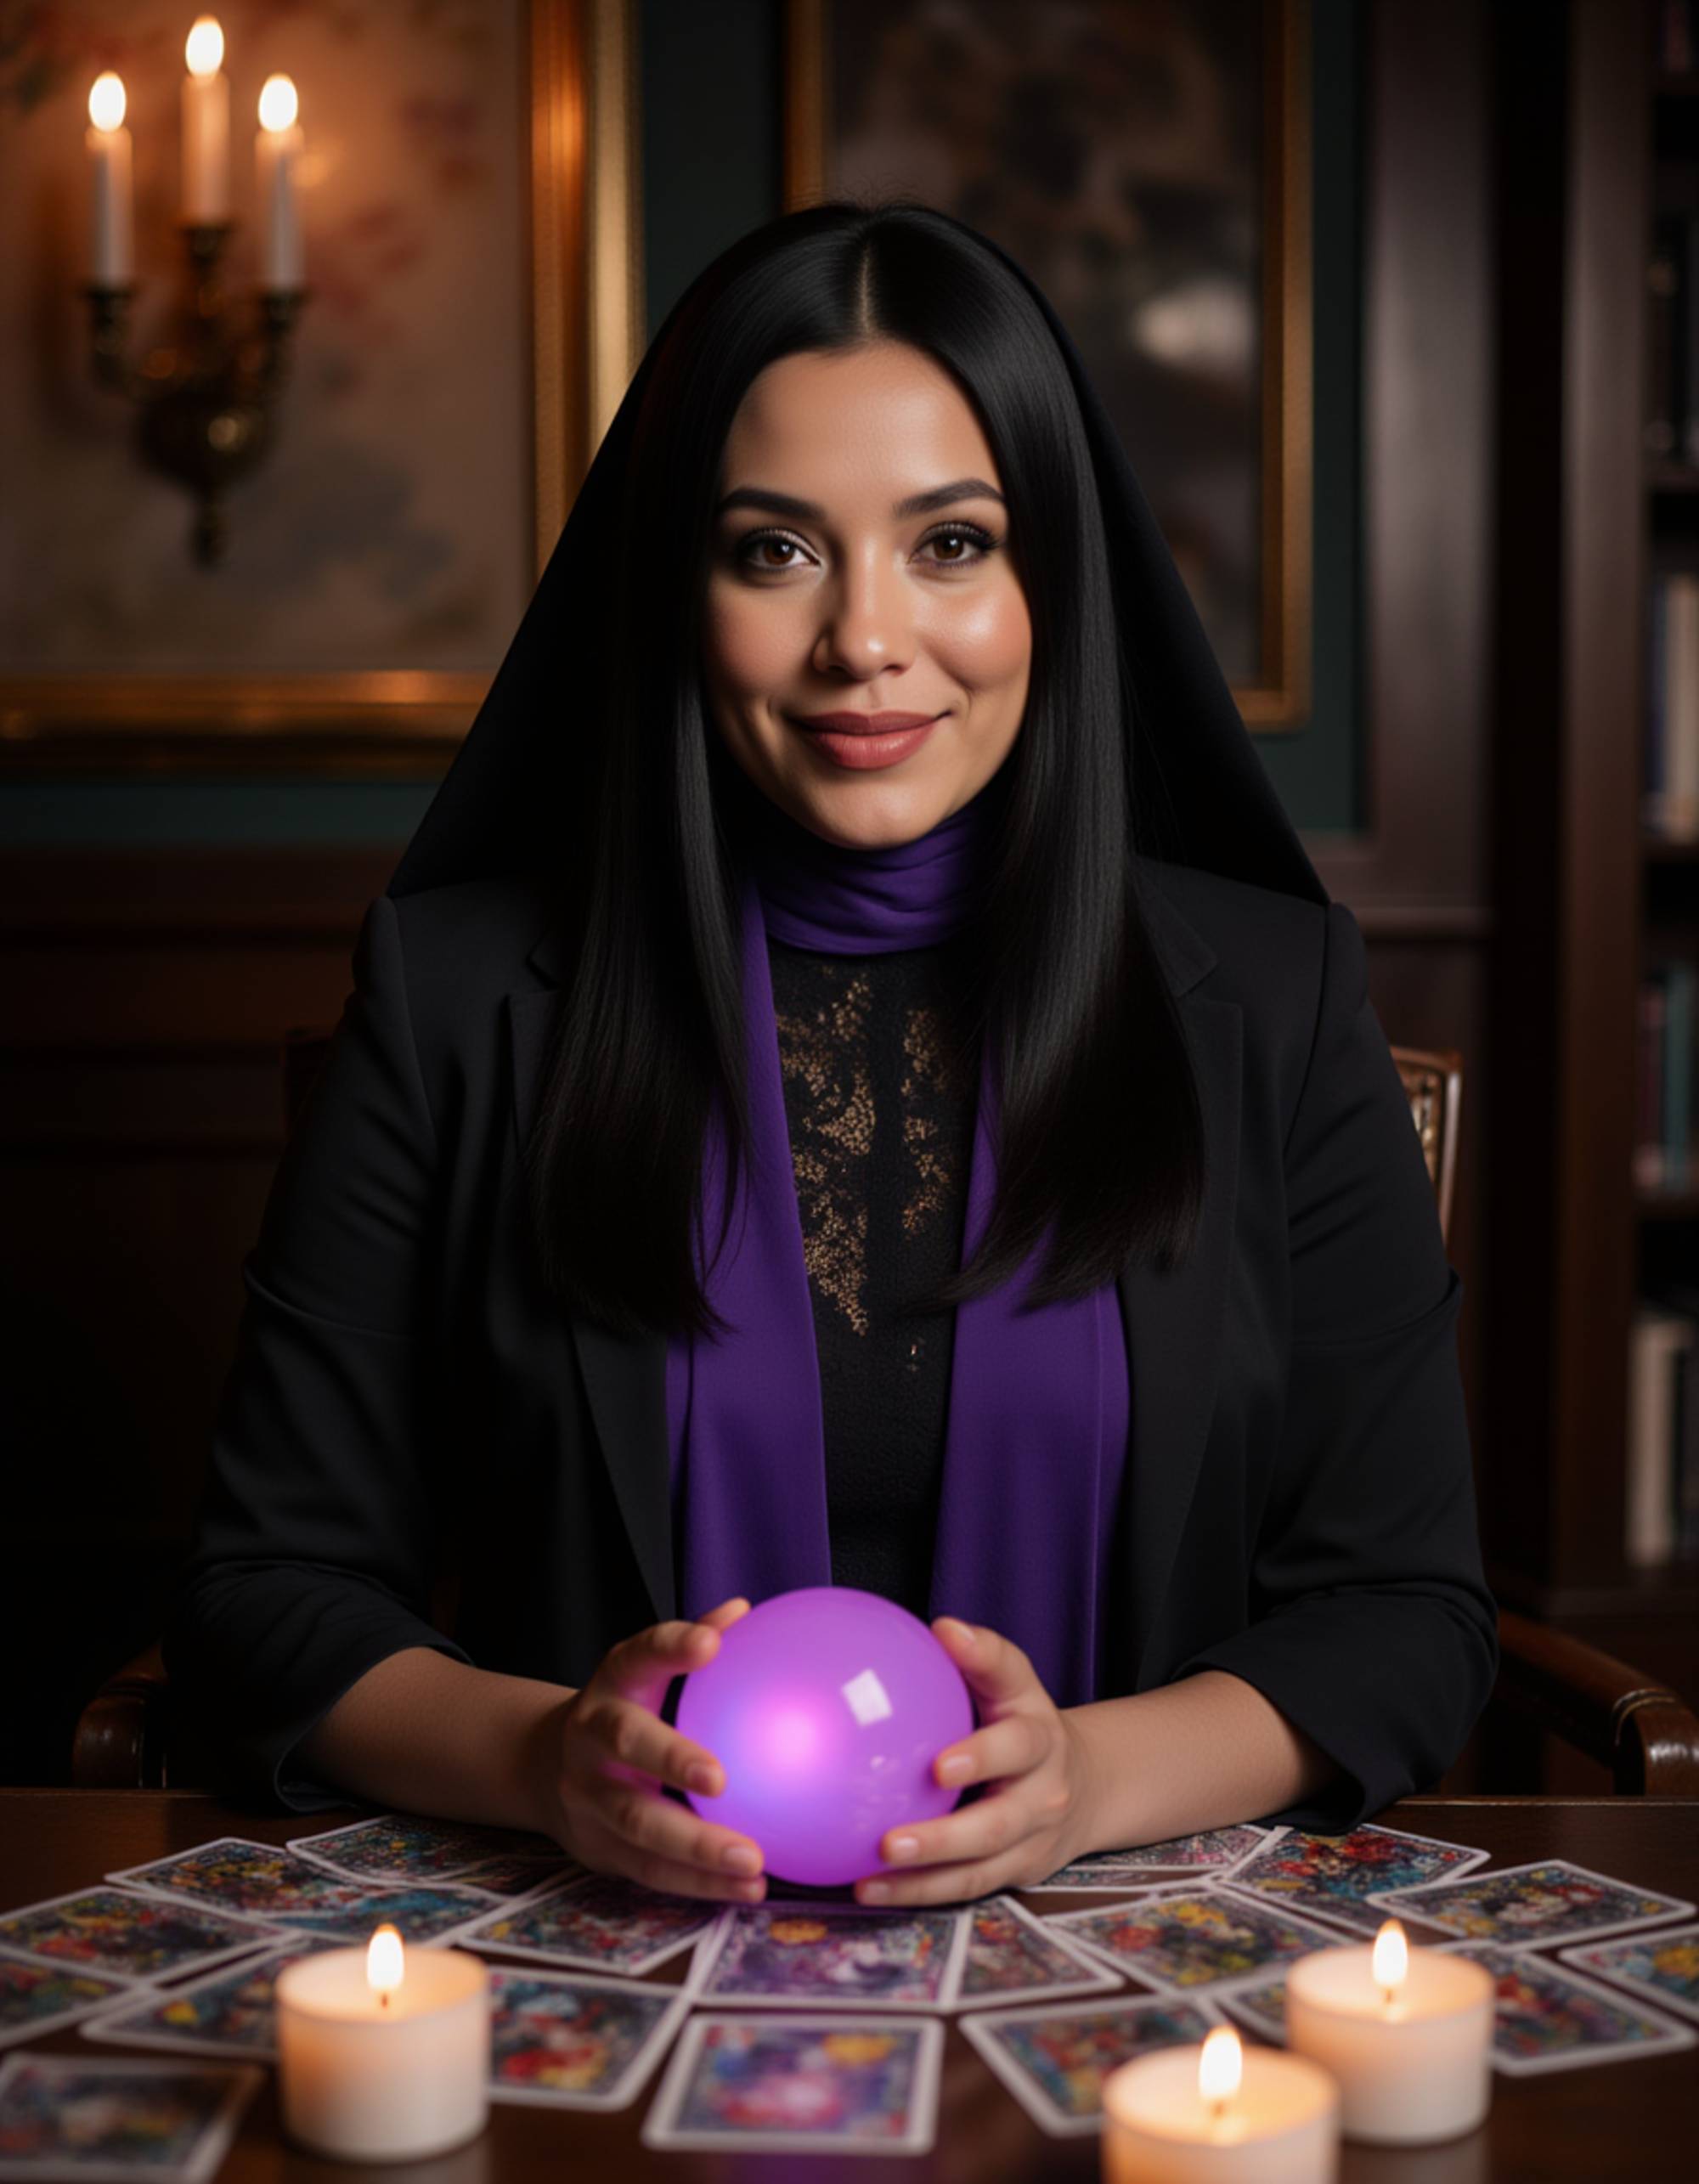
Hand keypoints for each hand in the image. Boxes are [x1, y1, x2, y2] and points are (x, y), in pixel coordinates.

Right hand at [529, 1596, 769, 1904]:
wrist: (544, 1767)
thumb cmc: (624, 1712)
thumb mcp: (644, 1672)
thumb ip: (689, 1643)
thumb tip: (743, 1611)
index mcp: (610, 1685)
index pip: (636, 1656)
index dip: (670, 1646)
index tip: (710, 1642)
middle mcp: (590, 1738)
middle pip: (626, 1744)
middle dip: (671, 1759)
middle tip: (721, 1779)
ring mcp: (588, 1798)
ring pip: (637, 1822)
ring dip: (695, 1845)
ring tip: (751, 1860)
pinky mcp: (598, 1848)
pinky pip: (649, 1870)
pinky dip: (698, 1885)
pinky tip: (747, 1889)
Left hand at [853, 1616, 1101, 1906]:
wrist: (1088, 1785)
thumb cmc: (1023, 1723)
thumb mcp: (1013, 1685)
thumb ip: (981, 1657)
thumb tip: (939, 1627)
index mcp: (1040, 1736)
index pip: (1017, 1741)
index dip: (983, 1752)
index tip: (939, 1762)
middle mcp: (1042, 1792)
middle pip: (1000, 1820)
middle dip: (946, 1834)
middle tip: (890, 1836)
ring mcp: (1031, 1840)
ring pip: (980, 1863)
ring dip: (924, 1871)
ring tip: (874, 1866)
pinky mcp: (1016, 1872)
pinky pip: (966, 1886)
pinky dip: (918, 1891)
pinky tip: (870, 1886)